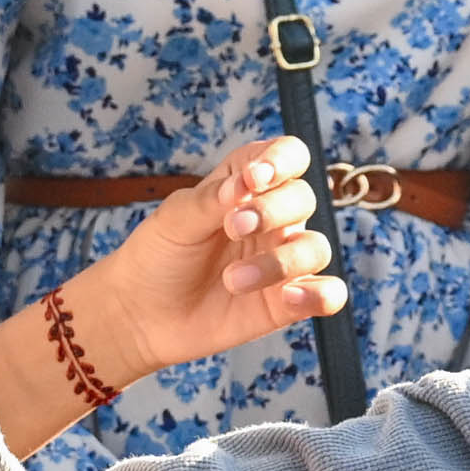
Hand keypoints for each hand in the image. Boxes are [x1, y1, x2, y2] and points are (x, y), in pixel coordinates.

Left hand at [75, 141, 342, 385]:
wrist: (141, 315)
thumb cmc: (157, 256)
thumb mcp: (175, 220)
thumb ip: (212, 199)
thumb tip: (246, 182)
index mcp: (247, 185)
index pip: (288, 155)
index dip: (282, 161)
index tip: (254, 179)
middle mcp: (273, 219)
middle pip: (302, 198)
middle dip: (272, 211)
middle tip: (232, 228)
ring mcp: (283, 260)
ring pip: (315, 247)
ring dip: (280, 261)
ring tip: (233, 280)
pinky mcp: (287, 302)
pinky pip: (329, 294)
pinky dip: (321, 294)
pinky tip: (288, 299)